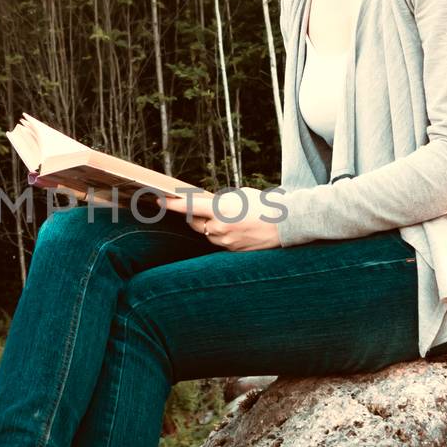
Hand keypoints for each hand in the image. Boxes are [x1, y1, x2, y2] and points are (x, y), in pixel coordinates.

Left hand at [160, 186, 282, 251]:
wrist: (287, 223)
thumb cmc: (265, 205)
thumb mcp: (241, 196)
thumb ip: (221, 201)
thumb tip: (210, 206)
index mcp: (221, 210)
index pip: (189, 207)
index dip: (172, 205)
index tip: (159, 201)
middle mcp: (220, 228)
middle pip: (195, 223)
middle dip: (192, 216)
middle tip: (192, 208)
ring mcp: (226, 242)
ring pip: (207, 233)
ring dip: (210, 225)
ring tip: (228, 217)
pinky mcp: (233, 251)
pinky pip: (220, 241)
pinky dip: (222, 234)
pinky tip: (235, 228)